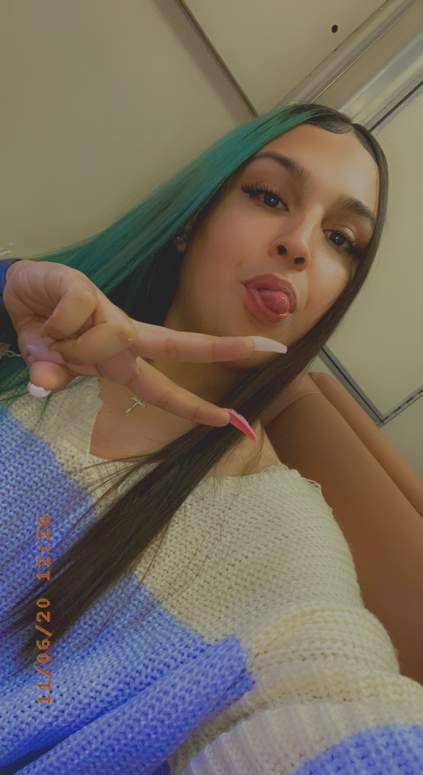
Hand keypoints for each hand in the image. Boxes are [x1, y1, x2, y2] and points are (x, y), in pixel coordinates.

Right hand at [3, 260, 257, 427]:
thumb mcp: (46, 366)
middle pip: (175, 343)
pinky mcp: (85, 288)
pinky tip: (45, 319)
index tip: (231, 418)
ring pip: (111, 338)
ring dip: (70, 347)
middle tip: (265, 348)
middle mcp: (122, 335)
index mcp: (119, 361)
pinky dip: (53, 325)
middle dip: (219, 348)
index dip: (194, 406)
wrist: (12, 296)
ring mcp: (107, 310)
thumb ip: (52, 377)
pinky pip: (75, 316)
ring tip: (49, 338)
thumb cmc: (40, 335)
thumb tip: (45, 384)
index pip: (162, 388)